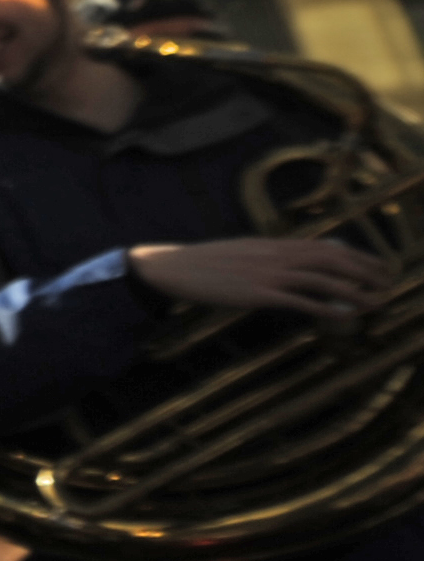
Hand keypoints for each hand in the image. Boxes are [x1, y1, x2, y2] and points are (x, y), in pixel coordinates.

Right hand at [131, 238, 385, 329]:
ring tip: (377, 301)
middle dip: (365, 271)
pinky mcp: (257, 293)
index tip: (378, 264)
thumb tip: (295, 260)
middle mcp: (275, 255)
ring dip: (354, 291)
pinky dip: (327, 308)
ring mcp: (267, 273)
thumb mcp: (243, 251)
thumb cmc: (205, 263)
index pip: (325, 246)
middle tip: (389, 282)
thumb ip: (270, 256)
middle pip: (331, 259)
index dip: (357, 255)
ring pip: (322, 279)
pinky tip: (344, 316)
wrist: (172, 267)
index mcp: (273, 244)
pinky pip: (300, 301)